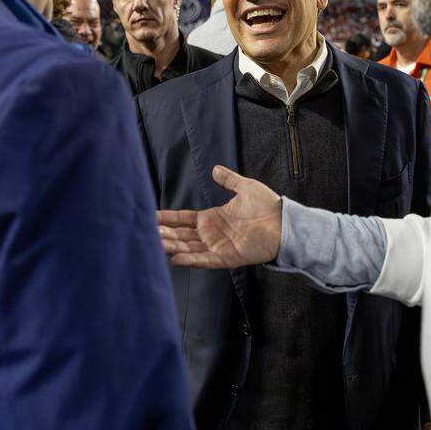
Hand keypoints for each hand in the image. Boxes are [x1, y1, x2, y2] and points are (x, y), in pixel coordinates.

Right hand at [157, 165, 281, 268]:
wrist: (285, 222)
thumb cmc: (268, 206)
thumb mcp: (245, 187)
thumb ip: (229, 179)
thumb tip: (215, 169)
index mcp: (212, 218)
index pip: (183, 219)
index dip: (167, 219)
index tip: (150, 217)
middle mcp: (211, 234)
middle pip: (181, 236)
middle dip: (164, 234)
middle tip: (146, 232)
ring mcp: (218, 247)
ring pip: (189, 248)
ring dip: (172, 247)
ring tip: (155, 243)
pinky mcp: (228, 258)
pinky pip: (205, 260)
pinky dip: (191, 260)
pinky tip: (175, 258)